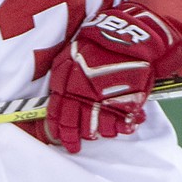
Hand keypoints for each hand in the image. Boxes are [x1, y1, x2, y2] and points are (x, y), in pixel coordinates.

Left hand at [46, 2, 181, 152]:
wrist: (122, 37)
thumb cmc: (92, 45)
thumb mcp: (66, 59)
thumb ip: (60, 81)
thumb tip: (55, 101)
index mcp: (65, 86)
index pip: (56, 117)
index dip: (58, 131)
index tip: (59, 138)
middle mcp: (83, 98)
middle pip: (77, 128)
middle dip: (75, 139)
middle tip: (77, 143)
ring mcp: (105, 102)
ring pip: (100, 131)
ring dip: (101, 132)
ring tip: (101, 129)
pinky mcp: (127, 104)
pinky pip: (123, 126)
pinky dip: (123, 128)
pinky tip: (122, 125)